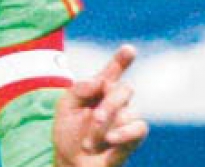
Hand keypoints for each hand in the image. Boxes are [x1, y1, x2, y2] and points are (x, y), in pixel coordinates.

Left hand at [53, 44, 147, 166]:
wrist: (71, 162)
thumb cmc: (68, 133)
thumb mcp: (65, 107)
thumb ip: (78, 89)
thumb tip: (99, 81)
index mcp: (97, 90)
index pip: (112, 72)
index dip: (121, 60)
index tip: (129, 49)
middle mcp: (115, 101)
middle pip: (123, 90)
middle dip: (109, 104)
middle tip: (95, 117)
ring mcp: (126, 118)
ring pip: (127, 111)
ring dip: (105, 126)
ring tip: (89, 141)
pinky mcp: (133, 136)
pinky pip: (139, 128)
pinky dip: (123, 133)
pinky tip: (109, 139)